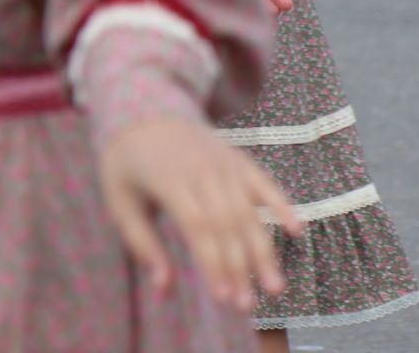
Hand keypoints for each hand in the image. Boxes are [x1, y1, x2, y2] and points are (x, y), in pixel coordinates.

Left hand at [99, 119, 302, 314]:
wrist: (142, 112)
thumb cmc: (127, 166)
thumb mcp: (120, 201)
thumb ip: (142, 244)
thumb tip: (162, 292)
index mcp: (168, 178)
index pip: (198, 227)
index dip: (213, 263)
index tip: (222, 298)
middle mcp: (200, 169)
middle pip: (227, 223)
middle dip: (239, 267)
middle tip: (246, 305)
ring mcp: (223, 162)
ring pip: (249, 210)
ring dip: (263, 251)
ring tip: (274, 288)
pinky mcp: (238, 160)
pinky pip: (264, 182)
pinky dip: (283, 204)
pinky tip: (298, 231)